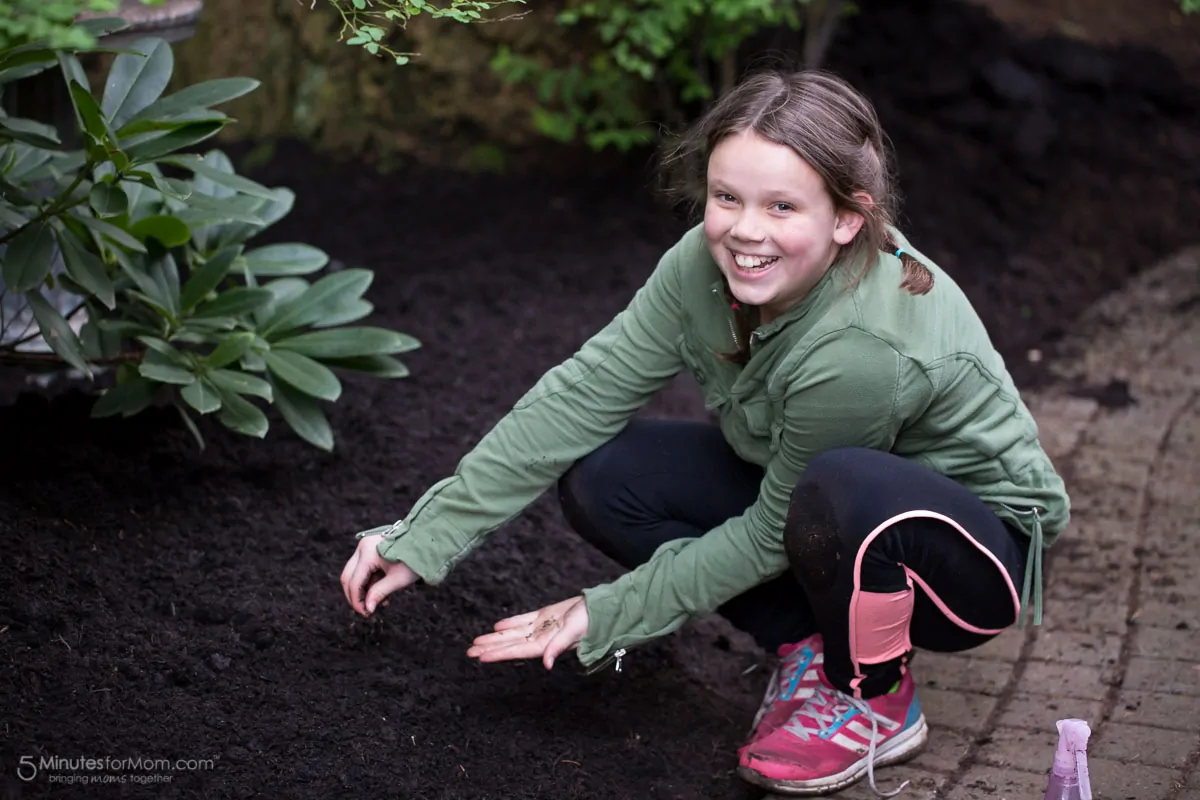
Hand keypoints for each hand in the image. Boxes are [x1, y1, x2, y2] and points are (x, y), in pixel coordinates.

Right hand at [340, 533, 418, 615]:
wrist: (427, 541)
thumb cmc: (415, 559)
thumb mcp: (398, 579)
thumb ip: (379, 593)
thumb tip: (368, 609)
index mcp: (367, 553)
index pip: (354, 582)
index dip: (357, 601)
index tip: (366, 614)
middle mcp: (362, 547)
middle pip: (348, 576)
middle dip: (356, 595)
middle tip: (367, 610)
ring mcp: (365, 545)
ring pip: (355, 572)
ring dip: (364, 589)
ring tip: (382, 601)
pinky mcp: (370, 547)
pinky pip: (363, 567)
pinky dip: (370, 581)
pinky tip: (382, 592)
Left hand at [467, 595, 588, 669]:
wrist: (601, 608)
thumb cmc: (590, 622)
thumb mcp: (573, 633)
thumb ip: (558, 646)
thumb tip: (547, 664)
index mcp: (546, 645)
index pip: (516, 651)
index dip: (498, 654)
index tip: (481, 657)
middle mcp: (541, 638)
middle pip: (510, 644)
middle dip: (490, 648)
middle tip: (469, 652)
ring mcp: (542, 627)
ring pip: (513, 633)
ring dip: (496, 637)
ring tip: (477, 641)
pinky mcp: (546, 615)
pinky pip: (524, 620)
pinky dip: (510, 623)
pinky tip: (498, 626)